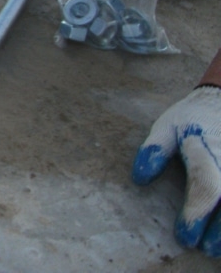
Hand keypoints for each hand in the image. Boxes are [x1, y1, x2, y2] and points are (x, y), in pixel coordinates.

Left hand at [132, 85, 220, 255]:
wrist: (219, 101)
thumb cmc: (189, 119)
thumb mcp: (166, 126)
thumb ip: (154, 151)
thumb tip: (139, 179)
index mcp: (205, 149)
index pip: (205, 186)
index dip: (196, 214)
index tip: (185, 237)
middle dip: (219, 230)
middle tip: (202, 247)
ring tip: (215, 249)